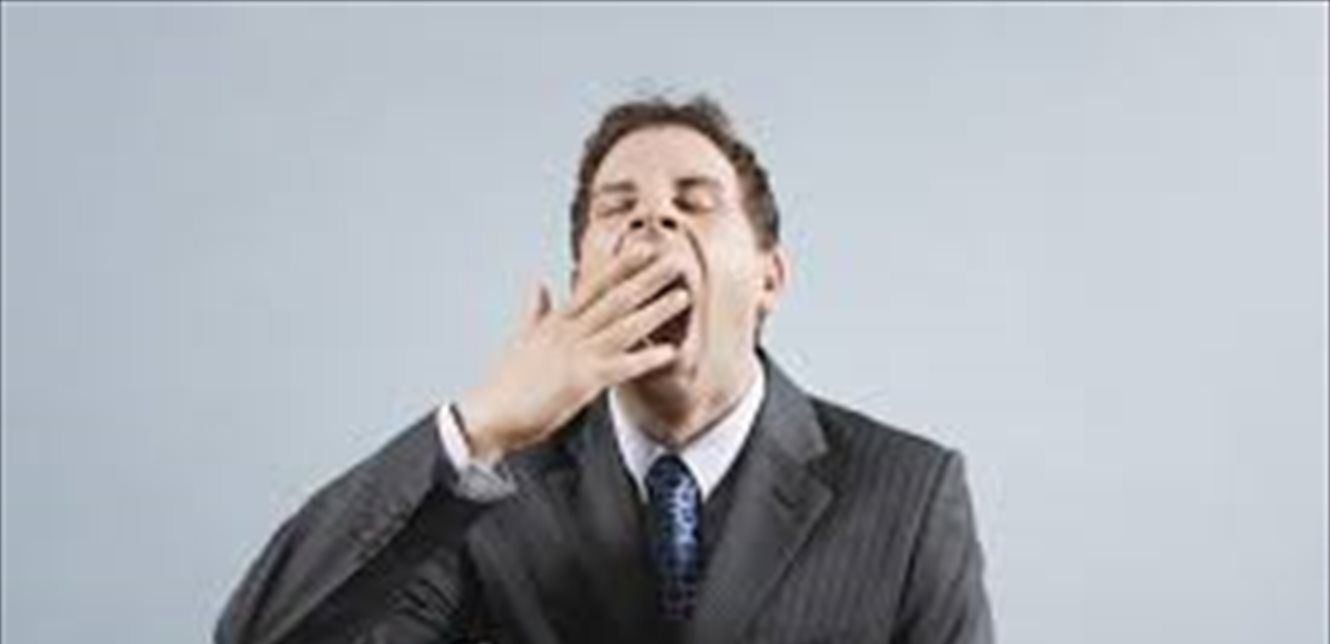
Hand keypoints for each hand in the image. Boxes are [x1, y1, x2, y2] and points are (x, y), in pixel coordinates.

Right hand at [455, 246, 689, 462]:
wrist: (488, 415)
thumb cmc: (504, 384)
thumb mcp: (520, 339)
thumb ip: (535, 311)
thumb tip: (538, 283)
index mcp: (556, 322)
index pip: (593, 286)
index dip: (620, 266)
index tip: (643, 249)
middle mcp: (568, 333)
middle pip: (613, 299)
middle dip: (645, 278)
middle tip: (673, 260)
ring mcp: (575, 355)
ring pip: (622, 327)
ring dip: (654, 311)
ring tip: (681, 297)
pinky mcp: (580, 381)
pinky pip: (620, 367)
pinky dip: (645, 359)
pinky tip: (668, 352)